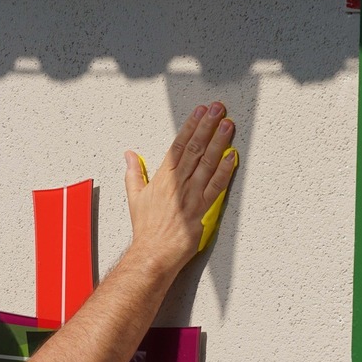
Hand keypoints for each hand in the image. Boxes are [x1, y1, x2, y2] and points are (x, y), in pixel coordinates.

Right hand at [123, 102, 237, 272]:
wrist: (153, 253)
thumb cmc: (145, 229)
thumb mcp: (134, 197)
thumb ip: (134, 173)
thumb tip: (129, 155)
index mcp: (162, 178)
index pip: (178, 146)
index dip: (190, 126)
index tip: (200, 112)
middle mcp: (177, 184)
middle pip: (194, 149)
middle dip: (207, 126)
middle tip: (218, 108)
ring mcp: (190, 196)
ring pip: (206, 163)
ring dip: (218, 142)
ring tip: (227, 124)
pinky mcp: (200, 211)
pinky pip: (215, 187)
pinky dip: (224, 171)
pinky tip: (232, 157)